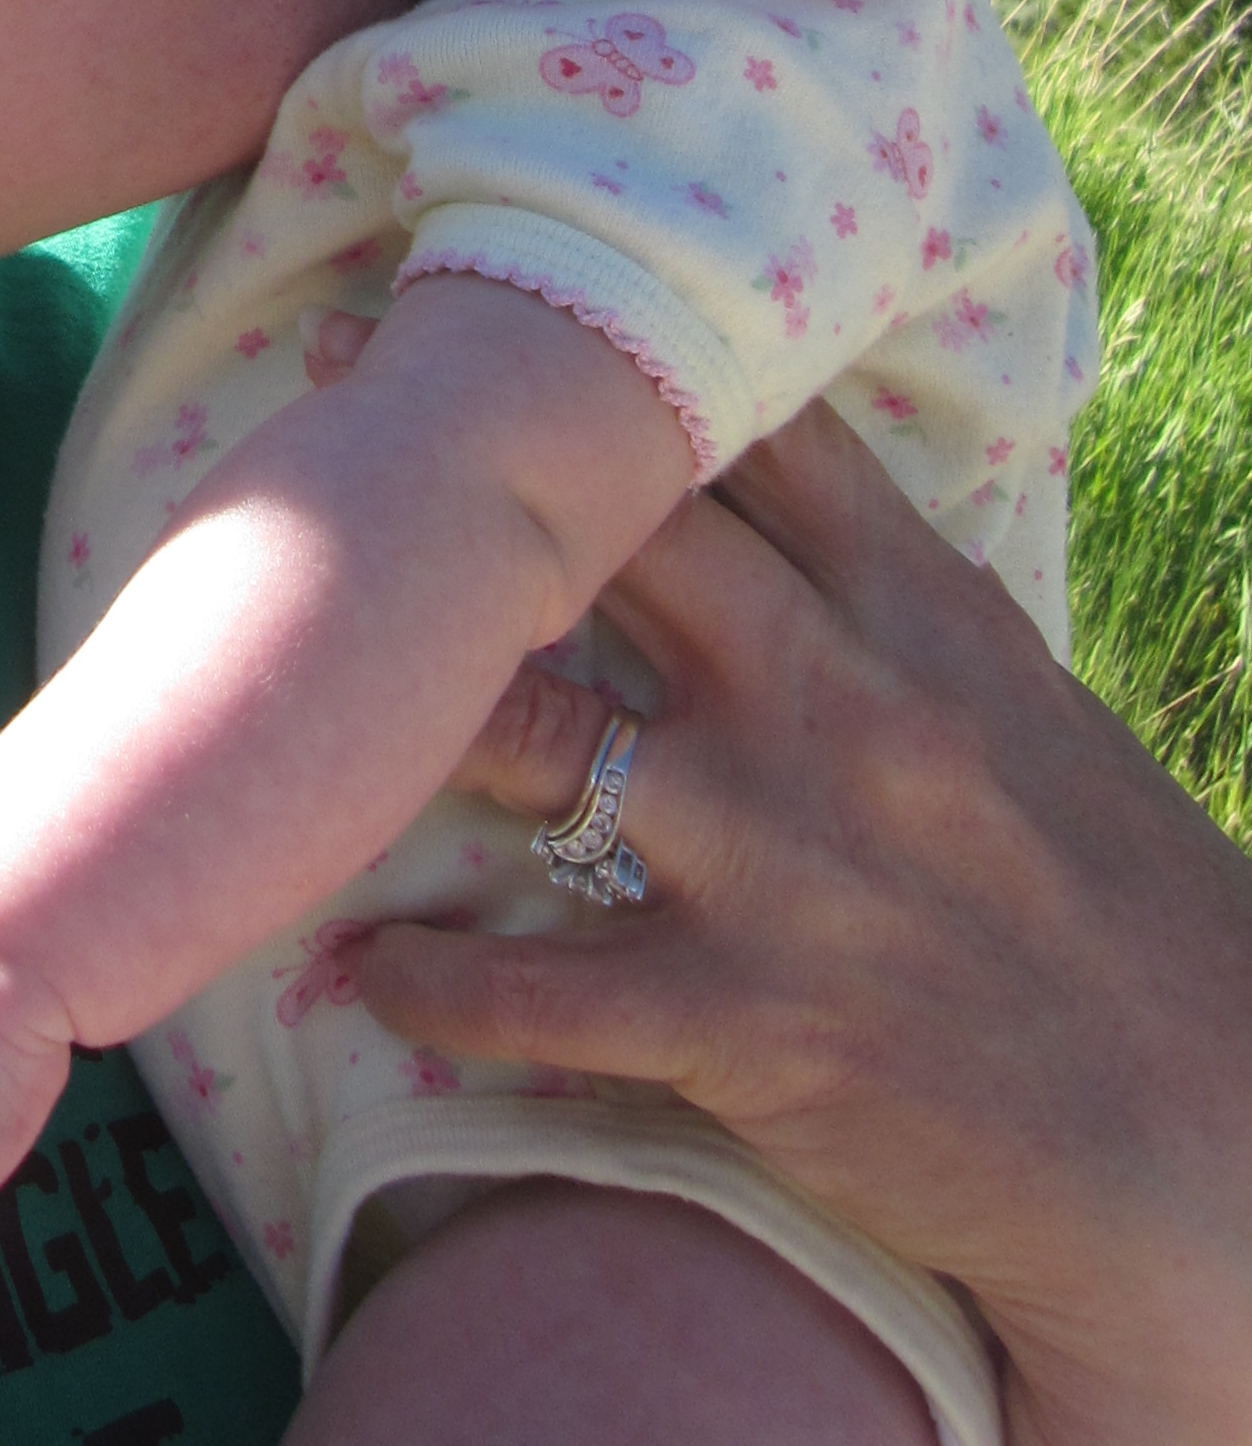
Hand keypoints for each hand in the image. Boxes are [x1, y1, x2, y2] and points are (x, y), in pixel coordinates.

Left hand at [342, 395, 1251, 1445]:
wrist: (1207, 1143)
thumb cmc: (1116, 911)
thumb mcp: (1019, 701)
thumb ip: (889, 599)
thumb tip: (764, 493)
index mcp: (915, 611)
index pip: (747, 435)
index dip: (607, 361)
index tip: (491, 303)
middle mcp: (834, 704)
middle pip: (603, 541)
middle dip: (460, 484)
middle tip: (326, 432)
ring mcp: (778, 858)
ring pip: (529, 741)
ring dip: (402, 719)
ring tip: (286, 690)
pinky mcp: (741, 1020)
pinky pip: (534, 987)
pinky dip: (429, 982)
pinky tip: (353, 966)